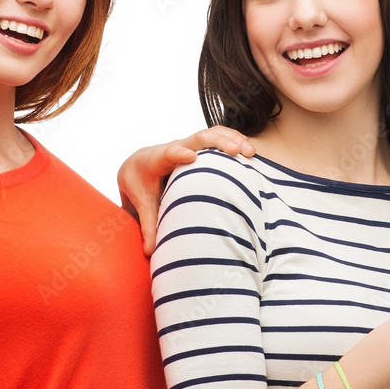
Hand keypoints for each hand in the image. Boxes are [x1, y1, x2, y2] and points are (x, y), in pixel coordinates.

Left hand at [118, 126, 255, 255]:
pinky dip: (234, 140)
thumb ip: (147, 225)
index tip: (191, 157)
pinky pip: (218, 137)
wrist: (139, 166)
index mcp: (157, 160)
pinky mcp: (200, 147)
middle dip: (217, 142)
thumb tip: (148, 253)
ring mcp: (190, 145)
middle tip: (237, 151)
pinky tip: (250, 152)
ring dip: (232, 140)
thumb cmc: (140, 184)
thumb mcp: (141, 203)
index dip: (179, 153)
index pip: (168, 153)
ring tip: (250, 152)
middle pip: (197, 139)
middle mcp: (175, 148)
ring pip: (211, 135)